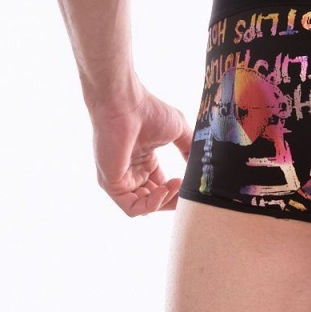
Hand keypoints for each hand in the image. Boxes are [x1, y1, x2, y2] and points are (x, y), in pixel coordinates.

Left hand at [91, 82, 193, 216]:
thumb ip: (189, 148)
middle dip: (172, 199)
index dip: (176, 192)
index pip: (160, 188)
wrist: (126, 104)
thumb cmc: (148, 111)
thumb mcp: (178, 130)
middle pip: (153, 200)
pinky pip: (131, 207)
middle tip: (186, 192)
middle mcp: (131, 173)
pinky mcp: (111, 184)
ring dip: (164, 201)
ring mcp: (120, 179)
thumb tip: (199, 165)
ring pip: (143, 206)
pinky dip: (151, 204)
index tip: (191, 187)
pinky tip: (164, 190)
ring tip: (176, 186)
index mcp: (144, 162)